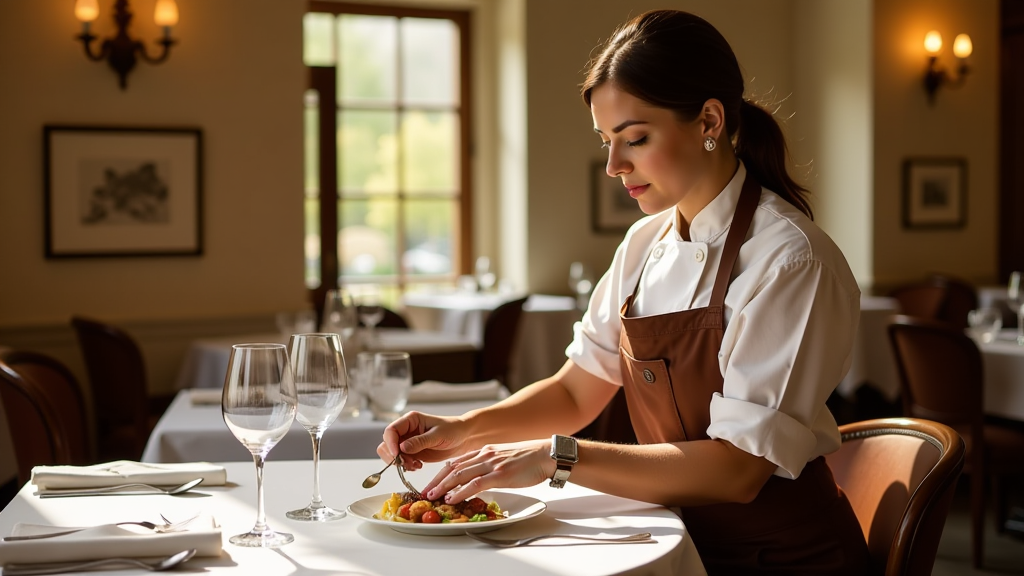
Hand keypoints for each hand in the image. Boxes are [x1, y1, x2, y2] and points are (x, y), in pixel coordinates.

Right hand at [376, 411, 468, 470]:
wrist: (464, 438)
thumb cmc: (453, 430)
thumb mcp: (438, 435)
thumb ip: (420, 441)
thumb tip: (401, 448)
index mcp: (410, 420)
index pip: (391, 430)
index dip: (390, 443)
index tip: (397, 455)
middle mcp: (406, 431)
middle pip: (387, 443)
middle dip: (394, 456)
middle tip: (407, 463)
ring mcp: (408, 442)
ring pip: (392, 454)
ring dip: (400, 463)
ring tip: (415, 465)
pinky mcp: (413, 453)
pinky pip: (401, 461)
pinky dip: (406, 466)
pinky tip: (418, 466)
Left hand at [419, 439, 553, 503]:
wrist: (546, 455)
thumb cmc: (528, 459)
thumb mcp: (503, 458)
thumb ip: (489, 466)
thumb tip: (478, 479)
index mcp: (484, 451)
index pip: (456, 462)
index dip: (441, 474)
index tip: (431, 484)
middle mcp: (484, 455)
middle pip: (453, 468)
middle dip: (436, 481)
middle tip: (424, 493)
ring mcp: (491, 464)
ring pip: (459, 474)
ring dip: (443, 487)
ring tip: (432, 497)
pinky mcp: (499, 474)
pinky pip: (474, 484)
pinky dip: (460, 491)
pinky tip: (451, 498)